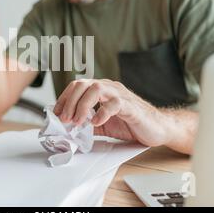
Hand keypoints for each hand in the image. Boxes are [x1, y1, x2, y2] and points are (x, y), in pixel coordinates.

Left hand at [53, 79, 171, 146]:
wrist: (157, 128)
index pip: (77, 86)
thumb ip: (86, 124)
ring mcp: (121, 95)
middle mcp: (110, 88)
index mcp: (101, 90)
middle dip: (70, 102)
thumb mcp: (102, 125)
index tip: (56, 114)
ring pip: (96, 89)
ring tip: (78, 121)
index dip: (64, 99)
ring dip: (82, 105)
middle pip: (83, 84)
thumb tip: (67, 128)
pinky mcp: (131, 106)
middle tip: (65, 119)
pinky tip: (96, 122)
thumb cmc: (130, 124)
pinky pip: (115, 104)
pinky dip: (102, 113)